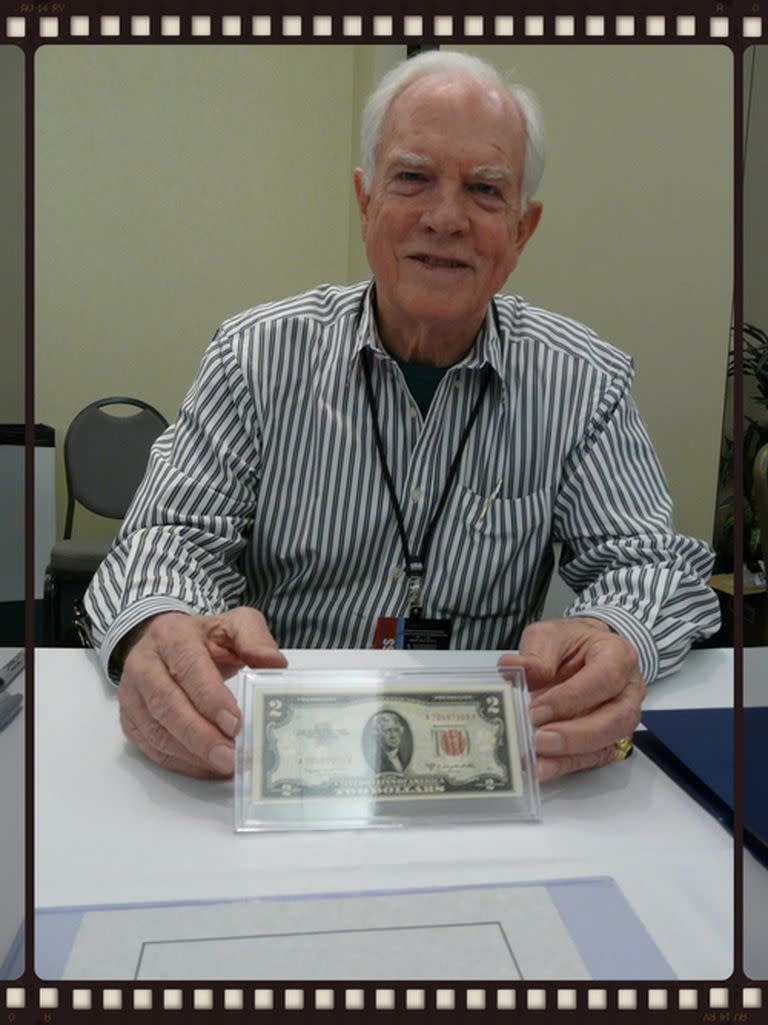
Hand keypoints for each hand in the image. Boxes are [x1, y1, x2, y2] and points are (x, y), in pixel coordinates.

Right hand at [117, 608, 286, 778]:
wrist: (166, 642)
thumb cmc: (205, 638)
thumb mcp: (234, 625)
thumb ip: (255, 638)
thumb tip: (273, 663)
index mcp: (171, 634)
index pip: (188, 667)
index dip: (210, 697)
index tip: (234, 723)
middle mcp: (143, 663)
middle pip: (167, 704)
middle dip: (200, 735)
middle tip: (230, 756)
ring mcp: (131, 693)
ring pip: (155, 730)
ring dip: (191, 753)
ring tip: (224, 765)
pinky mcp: (129, 719)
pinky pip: (150, 747)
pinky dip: (179, 762)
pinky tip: (206, 767)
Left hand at [498, 617, 645, 782]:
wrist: (581, 654)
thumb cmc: (569, 644)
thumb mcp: (549, 636)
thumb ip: (535, 654)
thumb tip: (513, 669)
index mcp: (618, 656)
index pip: (604, 679)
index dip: (572, 698)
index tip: (537, 709)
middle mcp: (628, 691)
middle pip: (616, 719)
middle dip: (576, 734)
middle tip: (539, 739)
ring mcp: (621, 719)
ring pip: (608, 744)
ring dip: (570, 755)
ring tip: (535, 759)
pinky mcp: (608, 741)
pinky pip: (592, 759)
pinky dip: (564, 766)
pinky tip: (538, 768)